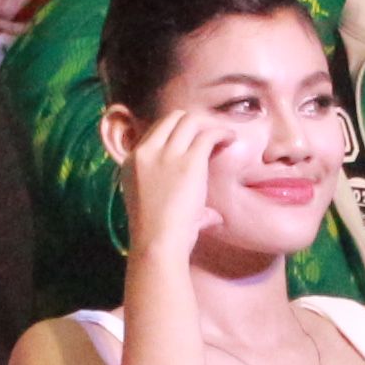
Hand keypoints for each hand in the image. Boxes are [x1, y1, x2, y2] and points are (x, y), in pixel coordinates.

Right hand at [118, 102, 231, 271]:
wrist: (156, 245)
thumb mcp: (153, 211)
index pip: (155, 132)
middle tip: (210, 138)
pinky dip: (222, 133)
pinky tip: (231, 140)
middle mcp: (146, 152)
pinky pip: (208, 134)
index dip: (177, 134)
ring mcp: (166, 155)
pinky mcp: (189, 162)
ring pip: (190, 121)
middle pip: (171, 119)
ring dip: (209, 126)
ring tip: (224, 137)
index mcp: (132, 162)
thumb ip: (178, 206)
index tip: (193, 143)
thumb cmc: (157, 238)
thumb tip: (209, 216)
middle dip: (193, 124)